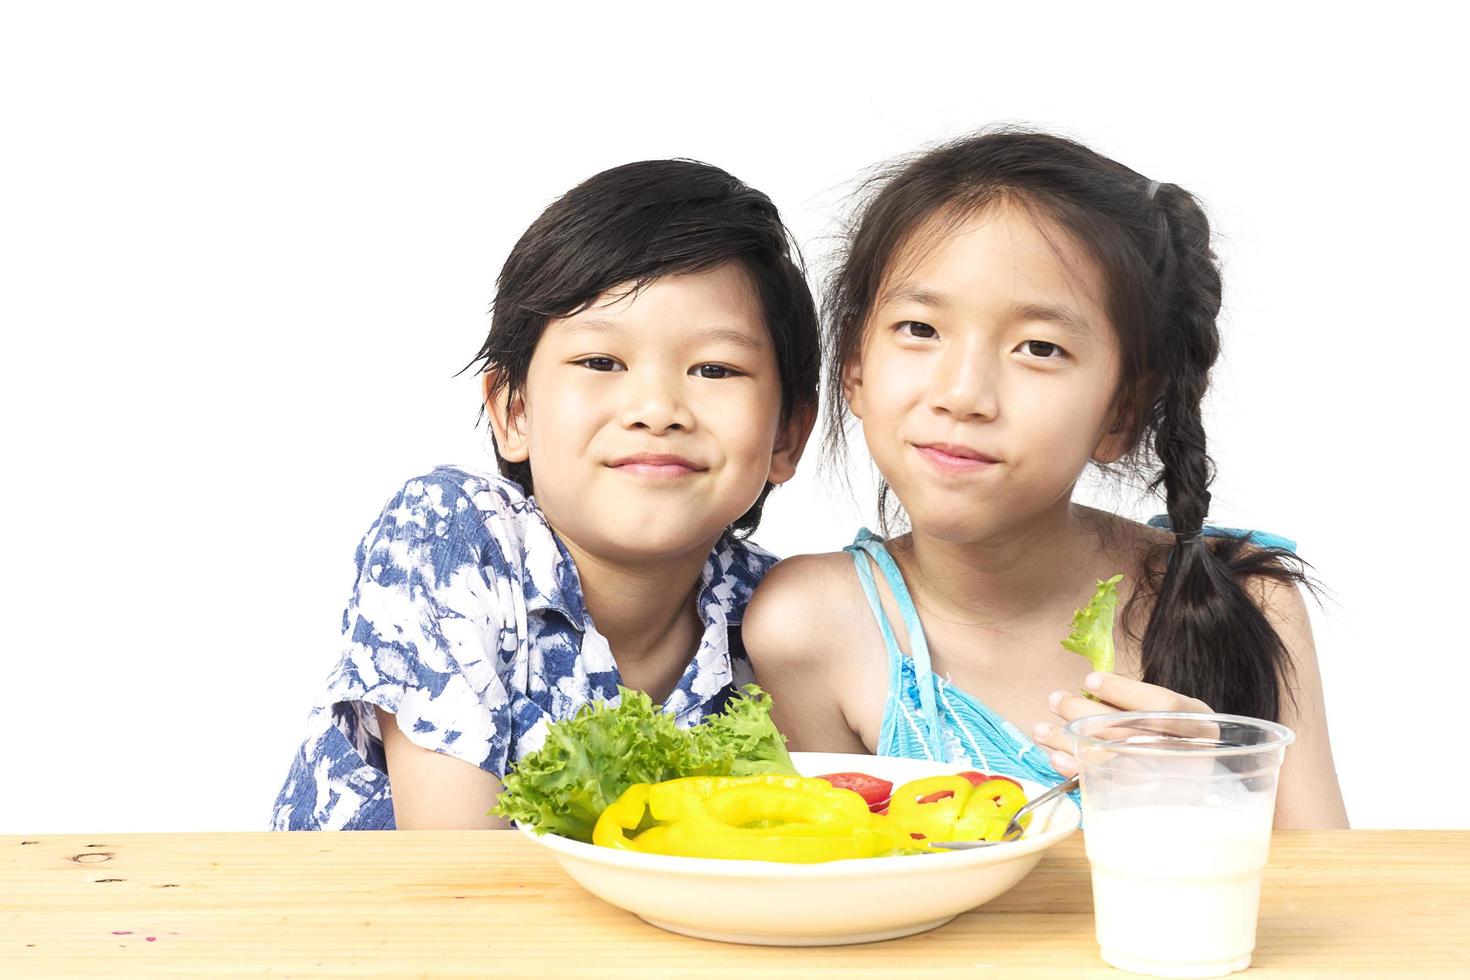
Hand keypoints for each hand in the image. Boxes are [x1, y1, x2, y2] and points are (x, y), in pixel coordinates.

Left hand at [1031, 672, 1211, 777]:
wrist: (1200, 786)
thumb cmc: (1178, 739)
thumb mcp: (1172, 715)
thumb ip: (1138, 703)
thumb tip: (1091, 687)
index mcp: (1196, 721)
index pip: (1161, 703)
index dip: (1123, 691)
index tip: (1089, 680)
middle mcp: (1185, 750)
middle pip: (1129, 730)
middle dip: (1085, 714)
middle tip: (1054, 699)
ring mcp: (1165, 778)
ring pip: (1110, 757)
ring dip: (1070, 742)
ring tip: (1041, 729)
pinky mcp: (1144, 799)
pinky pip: (1104, 783)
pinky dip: (1077, 770)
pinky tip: (1056, 757)